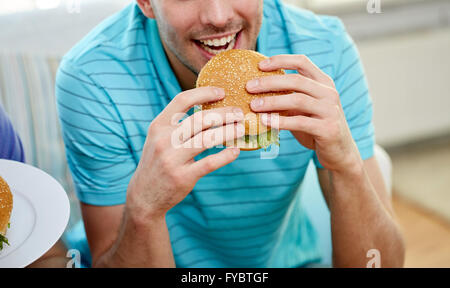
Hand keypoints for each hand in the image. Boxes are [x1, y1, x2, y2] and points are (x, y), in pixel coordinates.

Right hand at [127, 87, 244, 218]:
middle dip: (224, 113)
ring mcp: (173, 159)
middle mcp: (164, 140)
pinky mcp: (182, 176)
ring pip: (207, 139)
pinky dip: (226, 155)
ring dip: (228, 132)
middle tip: (239, 112)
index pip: (182, 100)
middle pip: (200, 119)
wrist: (144, 195)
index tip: (222, 92)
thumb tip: (210, 110)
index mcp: (159, 125)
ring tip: (241, 128)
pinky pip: (209, 162)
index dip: (204, 93)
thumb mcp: (159, 139)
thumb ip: (177, 125)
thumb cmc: (158, 162)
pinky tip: (235, 151)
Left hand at [246, 54, 361, 172]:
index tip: (259, 65)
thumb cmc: (315, 127)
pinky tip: (265, 122)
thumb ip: (288, 98)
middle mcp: (329, 93)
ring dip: (272, 101)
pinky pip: (300, 122)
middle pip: (296, 80)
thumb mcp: (303, 109)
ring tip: (253, 105)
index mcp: (323, 82)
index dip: (280, 60)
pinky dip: (280, 121)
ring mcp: (330, 110)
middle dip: (270, 82)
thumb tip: (256, 91)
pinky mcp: (328, 129)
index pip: (302, 62)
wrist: (339, 152)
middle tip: (249, 87)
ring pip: (297, 100)